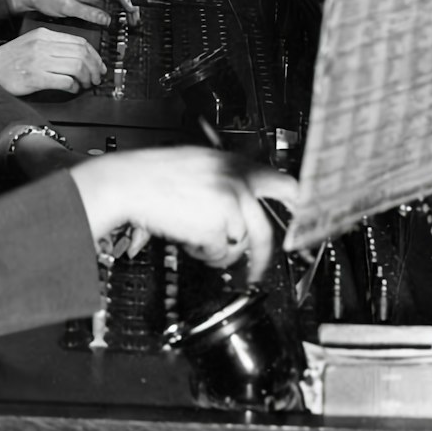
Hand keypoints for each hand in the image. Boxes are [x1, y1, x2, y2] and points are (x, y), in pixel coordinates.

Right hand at [0, 29, 105, 96]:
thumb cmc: (7, 60)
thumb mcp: (30, 43)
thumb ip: (51, 46)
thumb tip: (77, 57)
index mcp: (43, 34)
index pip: (79, 41)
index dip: (94, 55)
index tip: (98, 64)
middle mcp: (42, 45)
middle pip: (81, 53)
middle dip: (94, 67)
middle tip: (96, 77)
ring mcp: (38, 61)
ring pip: (76, 66)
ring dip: (87, 78)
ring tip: (86, 85)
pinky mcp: (34, 78)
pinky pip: (64, 81)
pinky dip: (74, 87)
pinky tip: (73, 89)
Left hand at [8, 0, 140, 27]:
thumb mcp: (65, 7)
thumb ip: (87, 12)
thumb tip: (106, 19)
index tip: (131, 7)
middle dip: (129, 1)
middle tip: (135, 17)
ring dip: (124, 5)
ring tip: (132, 18)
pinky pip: (105, 1)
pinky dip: (115, 8)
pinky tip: (119, 16)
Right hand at [71, 147, 298, 278]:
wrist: (130, 182)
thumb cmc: (154, 174)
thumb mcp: (199, 163)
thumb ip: (225, 178)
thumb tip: (245, 203)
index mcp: (234, 162)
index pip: (284, 183)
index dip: (298, 206)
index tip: (301, 223)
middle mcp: (238, 180)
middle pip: (268, 228)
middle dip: (264, 254)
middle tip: (259, 267)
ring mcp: (230, 203)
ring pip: (242, 245)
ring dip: (222, 252)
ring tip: (200, 243)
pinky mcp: (218, 225)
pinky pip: (221, 253)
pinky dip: (205, 254)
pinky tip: (190, 241)